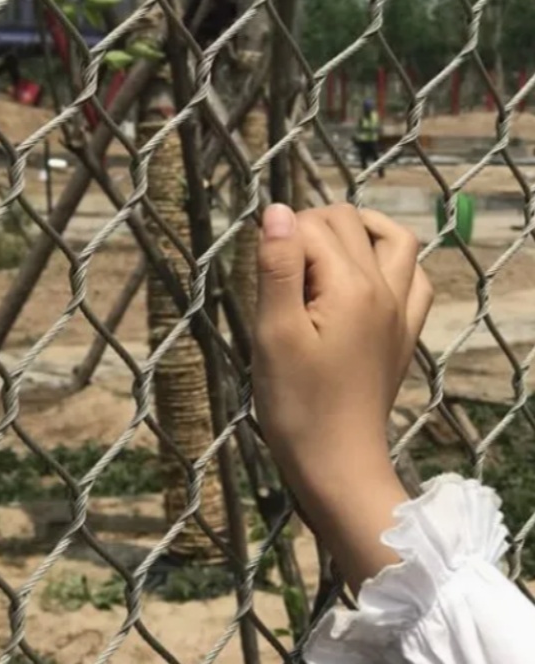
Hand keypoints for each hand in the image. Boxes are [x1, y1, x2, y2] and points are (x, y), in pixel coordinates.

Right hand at [251, 203, 432, 591]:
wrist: (336, 462)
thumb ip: (277, 266)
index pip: (310, 228)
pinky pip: (414, 277)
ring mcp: (402, 310)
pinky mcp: (405, 332)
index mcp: (351, 286)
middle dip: (308, 229)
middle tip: (278, 271)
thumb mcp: (274, 332)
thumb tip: (277, 210)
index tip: (258, 275)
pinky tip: (366, 277)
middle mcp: (386, 288)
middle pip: (348, 223)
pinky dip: (392, 261)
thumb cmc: (296, 402)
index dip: (276, 239)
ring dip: (357, 231)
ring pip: (394, 239)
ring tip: (322, 249)